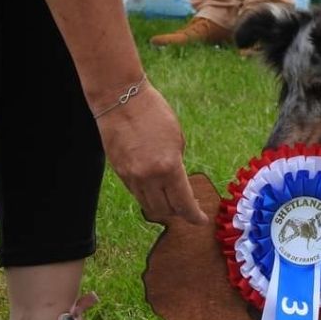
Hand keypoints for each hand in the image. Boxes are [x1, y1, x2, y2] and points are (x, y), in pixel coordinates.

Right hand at [94, 82, 207, 225]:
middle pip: (165, 210)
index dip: (194, 216)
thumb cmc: (153, 112)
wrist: (120, 99)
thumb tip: (178, 185)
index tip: (201, 220)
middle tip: (188, 208)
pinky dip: (148, 195)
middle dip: (179, 213)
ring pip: (148, 205)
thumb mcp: (177, 139)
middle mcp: (148, 177)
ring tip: (172, 200)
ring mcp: (131, 176)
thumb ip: (178, 165)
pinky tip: (155, 188)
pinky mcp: (119, 172)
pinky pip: (136, 193)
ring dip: (162, 207)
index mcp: (168, 167)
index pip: (183, 204)